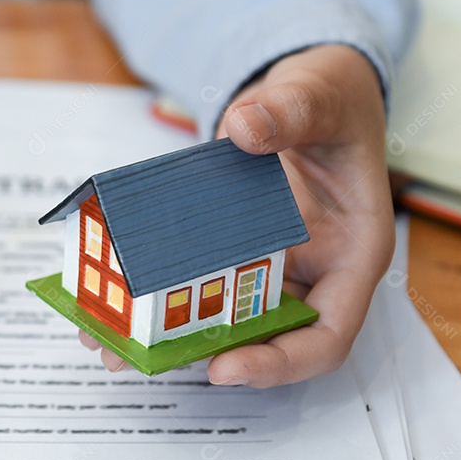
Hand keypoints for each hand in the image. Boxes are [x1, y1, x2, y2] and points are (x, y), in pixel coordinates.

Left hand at [82, 45, 394, 387]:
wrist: (307, 91)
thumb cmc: (334, 100)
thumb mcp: (320, 95)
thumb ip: (291, 110)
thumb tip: (246, 127)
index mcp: (353, 254)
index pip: (327, 335)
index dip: (279, 363)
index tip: (225, 368)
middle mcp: (311, 271)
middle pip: (264, 339)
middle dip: (201, 355)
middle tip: (139, 359)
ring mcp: (269, 264)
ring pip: (223, 316)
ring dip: (166, 331)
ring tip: (106, 339)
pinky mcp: (232, 249)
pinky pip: (197, 279)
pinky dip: (157, 289)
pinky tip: (111, 294)